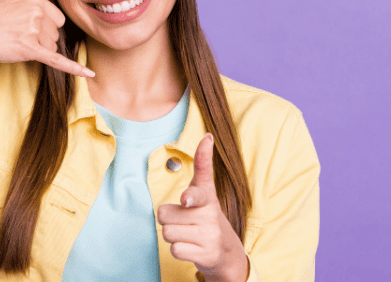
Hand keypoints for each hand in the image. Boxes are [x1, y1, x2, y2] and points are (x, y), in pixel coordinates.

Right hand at [0, 0, 94, 77]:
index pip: (56, 18)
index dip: (43, 26)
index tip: (24, 26)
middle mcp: (36, 11)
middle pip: (55, 33)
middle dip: (41, 39)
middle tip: (18, 36)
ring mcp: (33, 31)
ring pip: (52, 47)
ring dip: (38, 51)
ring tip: (16, 44)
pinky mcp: (29, 49)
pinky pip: (57, 60)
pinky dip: (74, 68)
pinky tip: (89, 74)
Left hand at [157, 133, 249, 281]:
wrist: (226, 250)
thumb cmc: (206, 215)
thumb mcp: (205, 190)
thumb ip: (203, 164)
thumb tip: (208, 136)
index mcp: (207, 196)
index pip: (198, 191)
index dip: (190, 195)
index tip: (185, 199)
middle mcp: (210, 214)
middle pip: (164, 215)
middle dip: (169, 220)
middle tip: (184, 221)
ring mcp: (210, 235)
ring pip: (168, 233)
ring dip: (173, 235)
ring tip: (188, 234)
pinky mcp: (208, 254)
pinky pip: (175, 249)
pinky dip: (178, 249)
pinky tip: (191, 246)